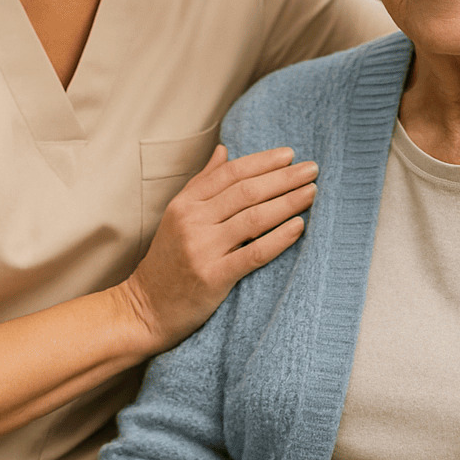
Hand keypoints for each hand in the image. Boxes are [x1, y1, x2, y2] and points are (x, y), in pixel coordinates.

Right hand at [118, 144, 316, 350]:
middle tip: (312, 169)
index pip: (230, 173)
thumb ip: (202, 183)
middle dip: (283, 178)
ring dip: (287, 202)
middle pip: (246, 192)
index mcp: (185, 204)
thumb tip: (224, 150)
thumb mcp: (177, 215)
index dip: (262, 161)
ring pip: (253, 219)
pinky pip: (253, 254)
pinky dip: (279, 238)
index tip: (290, 154)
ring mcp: (202, 249)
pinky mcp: (213, 278)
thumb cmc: (168, 260)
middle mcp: (192, 222)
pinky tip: (299, 226)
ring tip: (311, 192)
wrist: (146, 309)